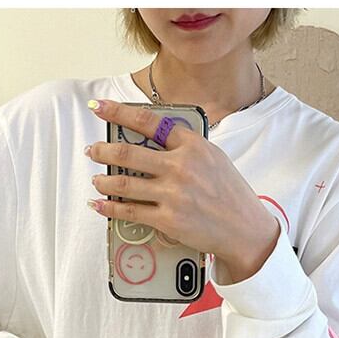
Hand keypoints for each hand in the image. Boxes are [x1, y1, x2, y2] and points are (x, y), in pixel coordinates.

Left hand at [84, 98, 280, 271]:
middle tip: (93, 151)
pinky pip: (129, 211)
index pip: (149, 122)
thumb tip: (156, 138)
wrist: (245, 230)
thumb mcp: (214, 158)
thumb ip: (186, 146)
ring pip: (124, 183)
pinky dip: (109, 207)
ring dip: (103, 181)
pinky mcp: (167, 220)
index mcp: (192, 145)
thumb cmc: (230, 194)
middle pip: (128, 153)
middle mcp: (180, 166)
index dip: (119, 112)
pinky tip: (99, 204)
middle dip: (103, 151)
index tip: (99, 107)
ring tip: (96, 180)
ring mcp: (172, 194)